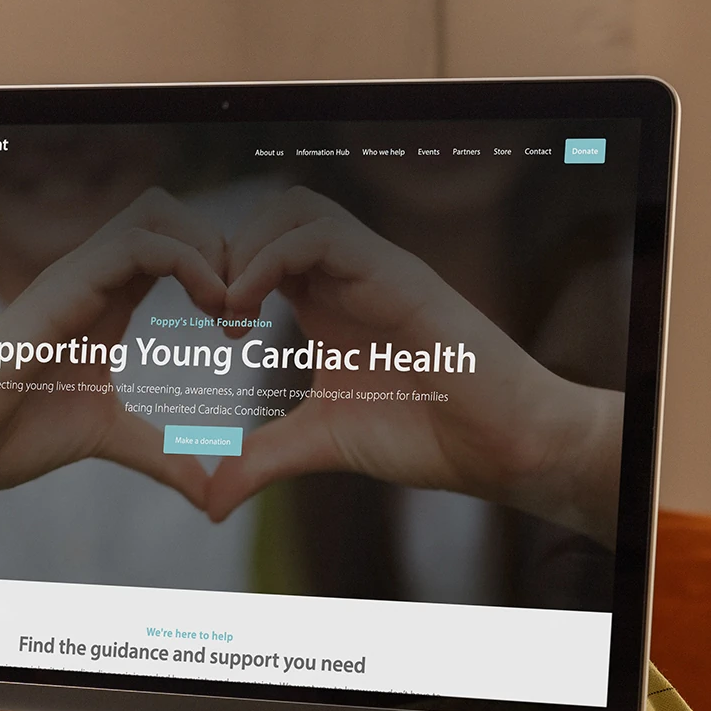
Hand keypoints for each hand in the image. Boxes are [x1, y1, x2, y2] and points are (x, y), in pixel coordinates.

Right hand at [0, 189, 228, 523]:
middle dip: (220, 246)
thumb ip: (158, 454)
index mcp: (102, 302)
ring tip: (228, 309)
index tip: (241, 328)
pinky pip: (134, 245)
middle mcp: (89, 278)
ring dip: (208, 250)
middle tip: (240, 312)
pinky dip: (187, 262)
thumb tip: (206, 491)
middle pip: (166, 212)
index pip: (169, 246)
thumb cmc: (5, 435)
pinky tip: (209, 308)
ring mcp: (73, 278)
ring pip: (155, 213)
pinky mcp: (60, 289)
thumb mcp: (106, 438)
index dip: (217, 271)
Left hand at [208, 189, 623, 545]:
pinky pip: (325, 235)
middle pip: (275, 210)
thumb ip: (263, 460)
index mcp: (328, 300)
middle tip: (213, 314)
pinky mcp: (399, 278)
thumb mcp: (321, 444)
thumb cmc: (426, 435)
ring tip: (230, 312)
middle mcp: (350, 274)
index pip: (264, 244)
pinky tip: (250, 310)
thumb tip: (211, 503)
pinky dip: (271, 259)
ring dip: (246, 250)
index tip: (210, 328)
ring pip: (296, 208)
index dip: (223, 272)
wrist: (500, 446)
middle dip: (228, 250)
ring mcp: (376, 270)